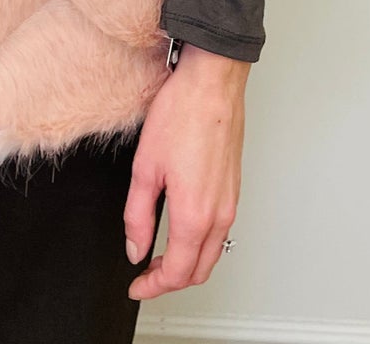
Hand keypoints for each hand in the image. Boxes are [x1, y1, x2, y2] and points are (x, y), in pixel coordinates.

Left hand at [123, 42, 246, 298]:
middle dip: (172, 281)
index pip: (177, 272)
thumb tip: (135, 246)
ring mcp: (230, 202)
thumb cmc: (182, 114)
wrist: (212, 83)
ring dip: (188, 264)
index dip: (153, 287)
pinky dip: (201, 245)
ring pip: (213, 253)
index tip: (137, 286)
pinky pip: (220, 232)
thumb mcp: (145, 167)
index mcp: (195, 214)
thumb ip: (137, 215)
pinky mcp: (234, 189)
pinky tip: (182, 232)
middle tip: (146, 276)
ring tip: (160, 257)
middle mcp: (219, 214)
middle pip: (199, 271)